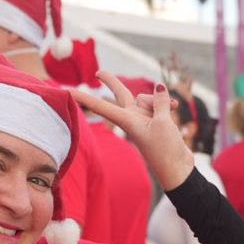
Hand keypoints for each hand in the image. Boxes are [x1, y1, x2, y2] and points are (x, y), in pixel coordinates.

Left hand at [70, 71, 194, 190]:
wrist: (176, 169)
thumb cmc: (166, 150)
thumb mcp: (163, 122)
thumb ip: (160, 102)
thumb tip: (159, 86)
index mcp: (127, 121)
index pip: (100, 106)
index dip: (83, 98)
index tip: (66, 91)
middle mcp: (132, 118)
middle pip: (120, 94)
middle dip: (112, 82)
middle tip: (98, 73)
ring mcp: (143, 119)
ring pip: (147, 98)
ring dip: (160, 100)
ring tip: (171, 110)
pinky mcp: (155, 120)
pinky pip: (159, 103)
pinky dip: (167, 103)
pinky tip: (176, 107)